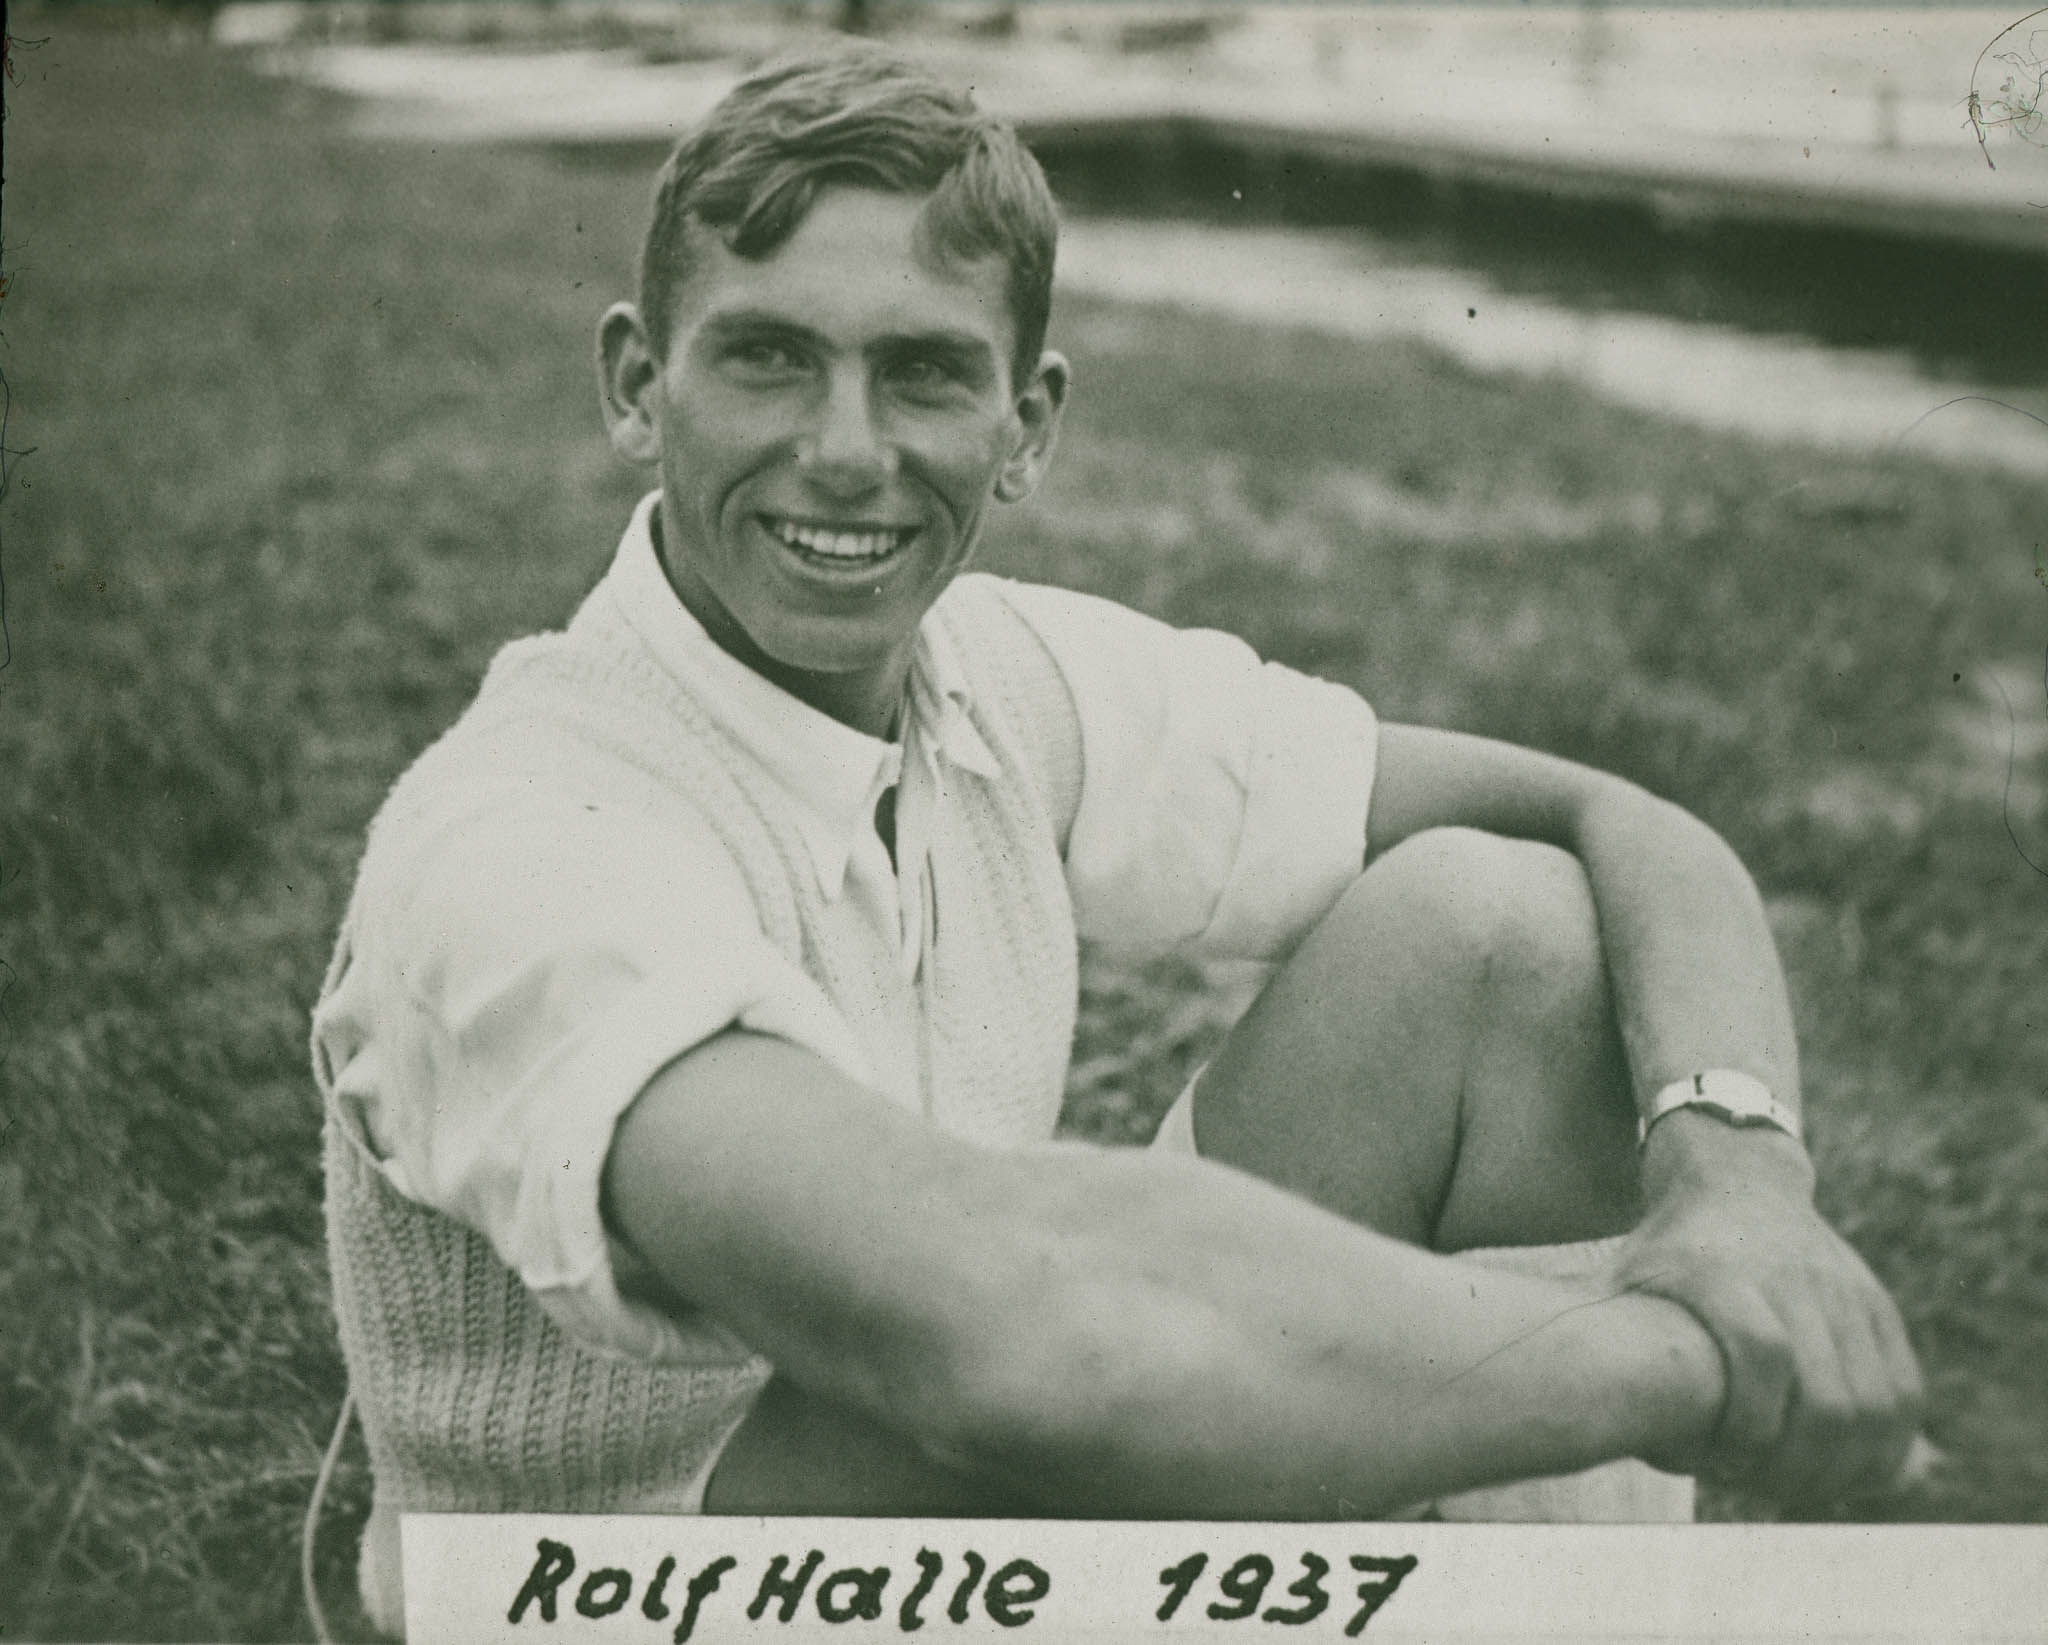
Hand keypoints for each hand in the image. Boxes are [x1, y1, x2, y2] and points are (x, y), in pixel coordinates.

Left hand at [1614, 1112, 1924, 1504]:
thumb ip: (1608, 1352)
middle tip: (1762, 1489)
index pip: (1760, 1355)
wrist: (1735, 1182)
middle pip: (1830, 1399)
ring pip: (1877, 1405)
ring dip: (1845, 1467)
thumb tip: (1588, 1428)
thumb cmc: (1665, 1256)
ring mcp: (1843, 1290)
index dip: (1748, 1426)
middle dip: (1799, 1467)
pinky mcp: (1876, 1306)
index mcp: (1720, 1271)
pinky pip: (1905, 1391)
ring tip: (1801, 1486)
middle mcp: (1792, 1277)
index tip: (1721, 1464)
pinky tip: (1848, 1469)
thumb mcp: (1623, 1284)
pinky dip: (1886, 1445)